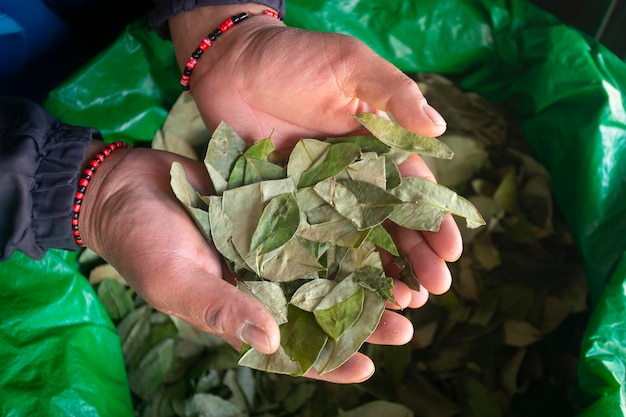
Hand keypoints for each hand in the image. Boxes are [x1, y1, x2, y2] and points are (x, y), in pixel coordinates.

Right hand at [81, 142, 411, 382]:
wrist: (127, 186)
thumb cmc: (141, 243)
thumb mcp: (176, 281)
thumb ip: (221, 310)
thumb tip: (271, 342)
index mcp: (242, 309)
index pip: (291, 348)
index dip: (328, 361)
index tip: (367, 367)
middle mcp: (265, 280)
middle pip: (322, 306)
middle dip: (361, 319)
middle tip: (405, 325)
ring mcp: (273, 244)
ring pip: (328, 265)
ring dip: (364, 274)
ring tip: (405, 282)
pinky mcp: (276, 206)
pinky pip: (316, 218)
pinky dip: (345, 224)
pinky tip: (378, 224)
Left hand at [170, 7, 461, 304]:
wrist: (231, 63)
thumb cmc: (293, 57)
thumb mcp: (350, 65)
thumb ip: (393, 94)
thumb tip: (439, 127)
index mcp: (375, 145)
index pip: (412, 189)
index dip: (433, 221)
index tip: (451, 252)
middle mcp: (350, 176)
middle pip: (389, 223)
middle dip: (414, 256)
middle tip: (433, 291)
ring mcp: (317, 195)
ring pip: (355, 240)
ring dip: (379, 270)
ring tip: (401, 302)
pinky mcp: (284, 205)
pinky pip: (309, 240)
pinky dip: (328, 266)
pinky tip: (345, 292)